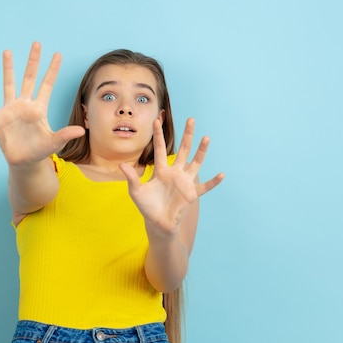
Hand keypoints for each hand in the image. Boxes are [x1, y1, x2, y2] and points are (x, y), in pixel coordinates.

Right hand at [0, 42, 84, 165]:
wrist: (24, 162)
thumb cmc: (40, 151)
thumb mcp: (54, 143)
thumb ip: (65, 135)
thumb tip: (81, 131)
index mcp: (39, 108)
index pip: (47, 85)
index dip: (52, 70)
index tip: (58, 54)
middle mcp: (25, 105)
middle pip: (29, 78)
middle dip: (33, 61)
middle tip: (37, 43)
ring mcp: (10, 110)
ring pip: (9, 85)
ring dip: (8, 68)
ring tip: (7, 52)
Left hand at [120, 118, 224, 232]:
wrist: (158, 223)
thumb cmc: (147, 206)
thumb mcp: (136, 191)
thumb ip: (131, 178)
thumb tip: (120, 165)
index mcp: (161, 170)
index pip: (159, 149)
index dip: (158, 135)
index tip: (156, 120)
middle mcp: (175, 173)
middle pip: (183, 150)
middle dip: (187, 135)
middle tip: (191, 119)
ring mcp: (185, 182)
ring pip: (195, 163)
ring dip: (201, 151)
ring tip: (206, 138)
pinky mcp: (192, 194)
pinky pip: (205, 187)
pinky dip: (213, 182)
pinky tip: (221, 175)